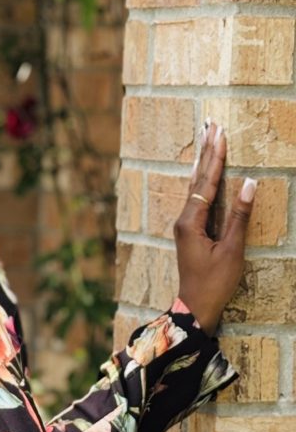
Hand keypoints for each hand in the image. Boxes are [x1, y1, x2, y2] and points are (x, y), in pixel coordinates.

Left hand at [174, 121, 256, 335]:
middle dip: (206, 151)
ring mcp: (185, 224)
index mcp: (190, 221)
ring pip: (195, 185)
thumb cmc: (214, 282)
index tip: (219, 133)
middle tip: (211, 125)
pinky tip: (203, 171)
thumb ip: (239, 216)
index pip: (205, 181)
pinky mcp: (190, 230)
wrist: (195, 306)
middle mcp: (183, 218)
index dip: (215, 157)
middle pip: (196, 178)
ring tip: (207, 139)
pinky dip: (203, 179)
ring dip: (203, 162)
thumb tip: (248, 183)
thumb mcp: (231, 250)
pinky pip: (197, 197)